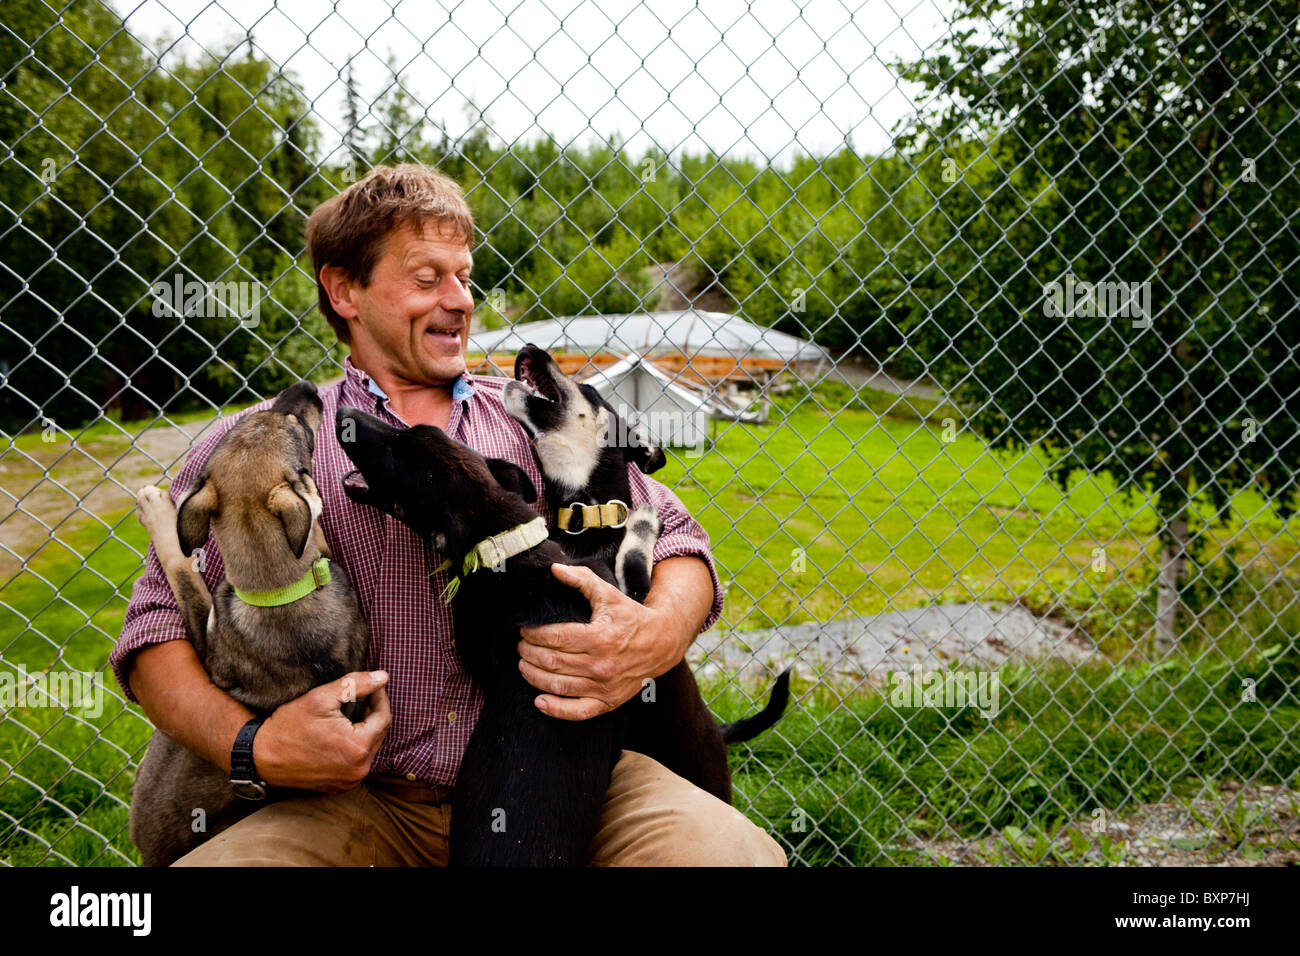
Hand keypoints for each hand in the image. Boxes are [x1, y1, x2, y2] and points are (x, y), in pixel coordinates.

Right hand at [253, 670, 391, 791]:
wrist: (261, 757)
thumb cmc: (289, 726)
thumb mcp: (321, 698)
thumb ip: (356, 685)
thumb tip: (383, 676)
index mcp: (358, 748)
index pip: (384, 717)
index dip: (380, 697)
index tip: (373, 685)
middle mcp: (359, 769)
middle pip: (379, 734)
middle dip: (373, 713)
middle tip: (363, 696)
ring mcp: (350, 781)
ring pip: (370, 748)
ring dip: (366, 729)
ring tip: (352, 713)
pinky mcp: (340, 786)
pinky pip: (358, 762)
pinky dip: (356, 746)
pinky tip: (343, 733)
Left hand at [517, 564, 686, 720]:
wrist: (661, 643)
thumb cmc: (631, 617)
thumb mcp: (608, 594)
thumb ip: (581, 580)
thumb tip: (554, 569)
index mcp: (600, 637)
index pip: (555, 637)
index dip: (533, 634)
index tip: (524, 630)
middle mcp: (601, 665)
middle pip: (552, 662)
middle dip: (529, 653)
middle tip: (520, 647)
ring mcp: (605, 687)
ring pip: (558, 685)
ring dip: (534, 676)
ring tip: (523, 665)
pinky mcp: (608, 702)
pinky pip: (577, 712)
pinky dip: (555, 709)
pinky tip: (539, 701)